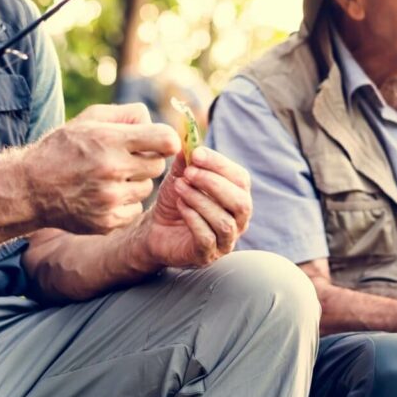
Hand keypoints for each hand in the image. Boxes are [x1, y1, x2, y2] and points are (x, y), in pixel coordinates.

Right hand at [22, 103, 179, 233]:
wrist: (30, 188)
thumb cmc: (62, 148)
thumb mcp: (89, 119)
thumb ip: (126, 114)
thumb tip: (154, 120)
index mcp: (109, 140)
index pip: (166, 140)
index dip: (167, 140)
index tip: (159, 142)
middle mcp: (112, 170)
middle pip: (158, 165)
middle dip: (147, 160)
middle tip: (126, 159)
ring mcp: (109, 199)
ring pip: (147, 189)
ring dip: (136, 182)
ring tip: (111, 177)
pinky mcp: (107, 221)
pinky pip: (135, 209)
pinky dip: (126, 203)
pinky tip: (105, 195)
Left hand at [139, 146, 251, 268]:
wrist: (155, 229)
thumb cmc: (176, 201)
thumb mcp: (180, 177)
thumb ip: (187, 160)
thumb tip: (189, 141)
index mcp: (237, 196)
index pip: (241, 179)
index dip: (220, 165)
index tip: (197, 153)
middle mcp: (238, 220)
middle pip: (240, 202)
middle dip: (214, 183)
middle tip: (189, 172)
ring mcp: (225, 241)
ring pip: (224, 222)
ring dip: (200, 200)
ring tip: (179, 187)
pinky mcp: (207, 255)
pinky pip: (207, 238)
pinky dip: (193, 218)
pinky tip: (180, 206)